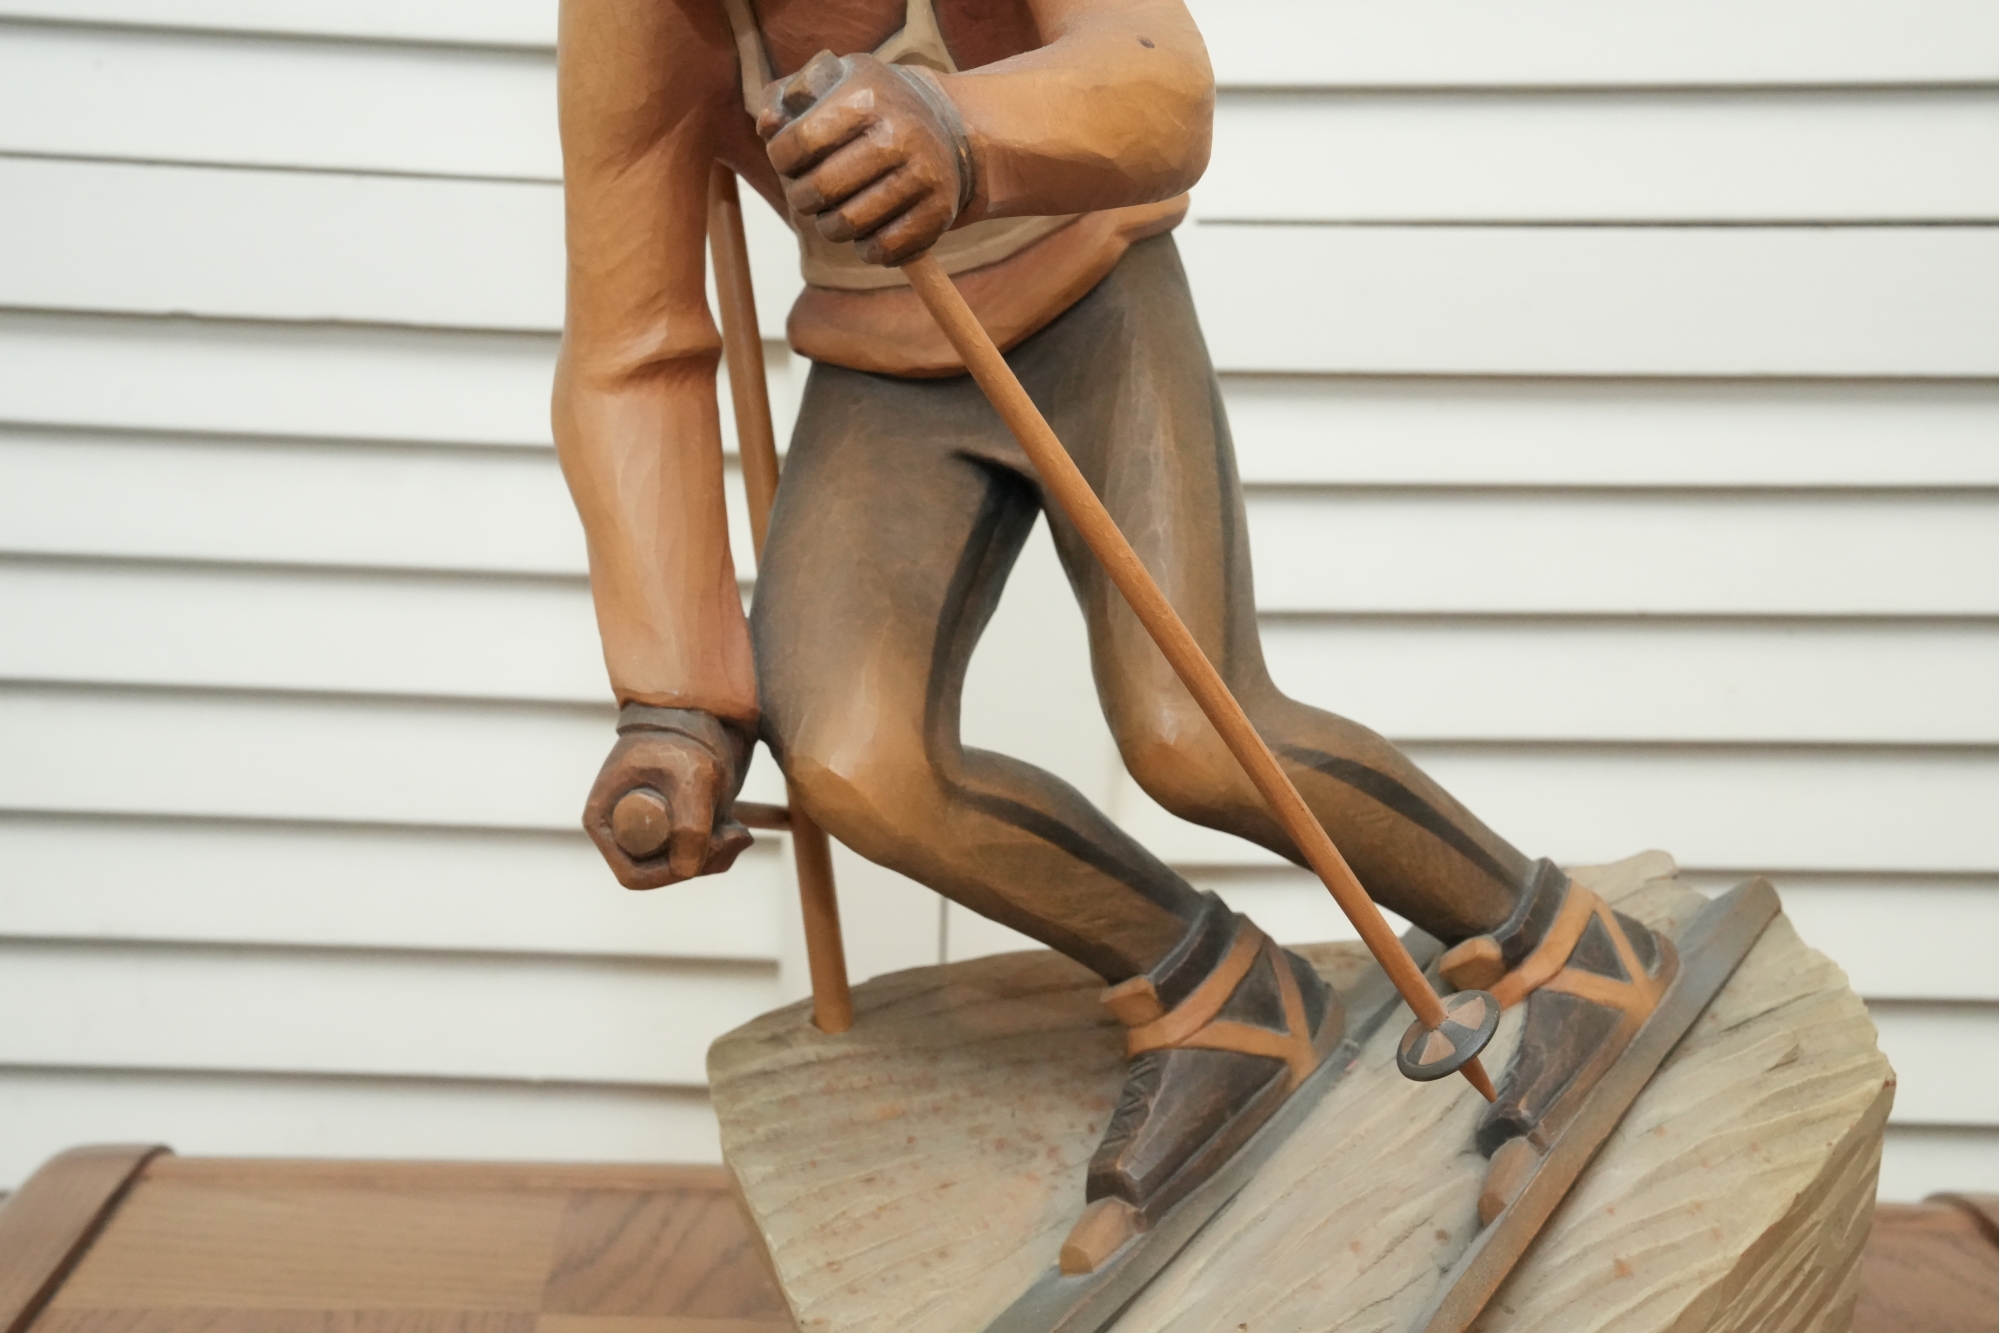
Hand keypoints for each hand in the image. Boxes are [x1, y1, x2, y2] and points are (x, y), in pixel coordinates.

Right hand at [583, 707, 754, 888]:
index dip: (669, 876)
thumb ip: (690, 822)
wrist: (700, 710)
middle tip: (733, 836)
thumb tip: (686, 870)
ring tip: (739, 831)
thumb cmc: (683, 733)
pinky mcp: (677, 826)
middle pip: (662, 874)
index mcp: (606, 820)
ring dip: (716, 857)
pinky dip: (721, 850)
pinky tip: (738, 829)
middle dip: (701, 863)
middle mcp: (625, 831)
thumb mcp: (690, 775)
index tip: (701, 858)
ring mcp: (652, 830)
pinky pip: (698, 856)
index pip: (633, 874)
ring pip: (684, 868)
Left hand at [758, 50, 972, 266]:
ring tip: (835, 213)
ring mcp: (923, 175)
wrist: (952, 127)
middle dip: (801, 198)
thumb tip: (767, 127)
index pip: (798, 143)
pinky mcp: (939, 211)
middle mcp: (899, 135)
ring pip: (848, 226)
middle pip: (819, 190)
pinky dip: (867, 248)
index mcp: (866, 97)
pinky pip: (883, 250)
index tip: (789, 160)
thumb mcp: (832, 81)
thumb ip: (786, 96)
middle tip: (808, 194)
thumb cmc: (874, 107)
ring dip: (830, 227)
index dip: (781, 159)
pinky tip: (868, 230)